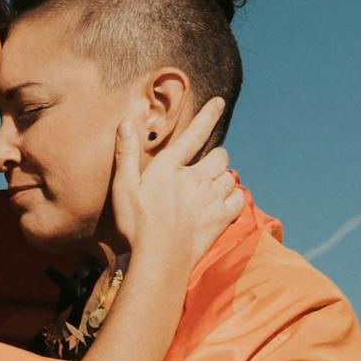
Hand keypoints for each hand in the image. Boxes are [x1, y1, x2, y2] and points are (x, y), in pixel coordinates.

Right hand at [106, 96, 247, 278]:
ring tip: (209, 189)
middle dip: (215, 158)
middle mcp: (194, 178)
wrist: (159, 258)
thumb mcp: (123, 188)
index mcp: (170, 168)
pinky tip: (222, 202)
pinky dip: (233, 197)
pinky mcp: (221, 218)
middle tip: (204, 170)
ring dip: (222, 178)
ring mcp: (210, 198)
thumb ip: (127, 154)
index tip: (220, 102)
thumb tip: (126, 122)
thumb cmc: (136, 225)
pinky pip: (238, 198)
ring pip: (229, 176)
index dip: (208, 116)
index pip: (193, 135)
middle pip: (219, 156)